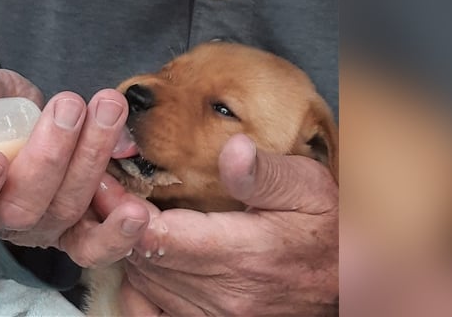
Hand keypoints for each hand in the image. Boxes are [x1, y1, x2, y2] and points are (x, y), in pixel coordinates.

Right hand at [0, 52, 151, 265]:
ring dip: (90, 158)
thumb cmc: (5, 118)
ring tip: (108, 109)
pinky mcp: (80, 234)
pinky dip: (117, 233)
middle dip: (48, 156)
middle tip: (68, 107)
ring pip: (65, 209)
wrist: (46, 124)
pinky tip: (136, 210)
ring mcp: (42, 229)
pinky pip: (97, 247)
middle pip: (20, 209)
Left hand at [119, 134, 338, 315]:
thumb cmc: (326, 228)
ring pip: (146, 283)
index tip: (107, 182)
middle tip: (102, 190)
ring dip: (128, 250)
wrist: (349, 281)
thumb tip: (232, 151)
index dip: (124, 209)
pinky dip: (142, 284)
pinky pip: (155, 310)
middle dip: (118, 224)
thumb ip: (265, 173)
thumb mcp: (308, 188)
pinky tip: (145, 255)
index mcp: (243, 253)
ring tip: (117, 214)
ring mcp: (217, 316)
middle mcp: (224, 294)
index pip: (159, 237)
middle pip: (144, 260)